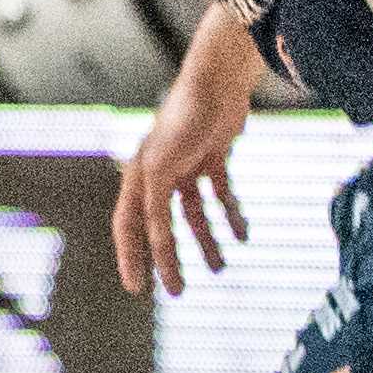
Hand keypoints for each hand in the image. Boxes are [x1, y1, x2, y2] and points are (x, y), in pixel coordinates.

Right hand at [111, 17, 256, 296]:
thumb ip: (157, 202)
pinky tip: (243, 234)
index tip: (137, 289)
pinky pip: (220, 194)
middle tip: (177, 293)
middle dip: (169, 260)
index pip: (129, 225)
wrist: (219, 79)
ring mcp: (187, 165)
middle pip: (161, 226)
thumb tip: (154, 238)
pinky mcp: (214, 157)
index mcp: (140, 175)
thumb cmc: (185, 117)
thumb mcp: (163, 164)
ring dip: (206, 241)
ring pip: (194, 214)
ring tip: (221, 268)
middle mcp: (160, 173)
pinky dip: (231, 214)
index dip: (131, 258)